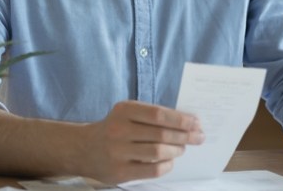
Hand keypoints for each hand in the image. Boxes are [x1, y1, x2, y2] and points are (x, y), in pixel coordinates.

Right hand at [83, 100, 204, 183]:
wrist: (84, 149)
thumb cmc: (116, 128)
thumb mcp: (129, 114)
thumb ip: (153, 116)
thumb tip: (188, 122)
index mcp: (124, 110)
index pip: (159, 114)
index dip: (181, 119)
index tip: (196, 122)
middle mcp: (118, 130)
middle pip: (161, 134)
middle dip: (185, 136)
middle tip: (198, 137)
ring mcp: (118, 152)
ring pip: (158, 152)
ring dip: (176, 150)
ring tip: (182, 148)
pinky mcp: (119, 172)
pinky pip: (152, 170)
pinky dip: (166, 165)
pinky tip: (170, 161)